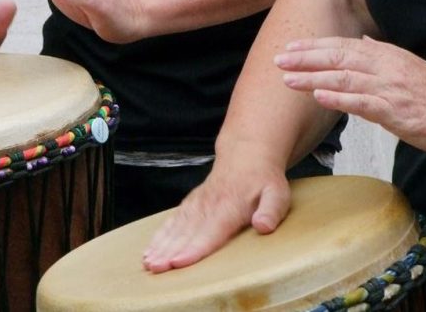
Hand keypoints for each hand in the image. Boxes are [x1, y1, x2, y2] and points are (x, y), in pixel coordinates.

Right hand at [143, 147, 290, 272]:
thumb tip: (263, 226)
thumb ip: (271, 211)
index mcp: (229, 207)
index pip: (210, 232)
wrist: (247, 156)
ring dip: (160, 246)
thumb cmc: (264, 181)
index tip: (178, 262)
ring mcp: (196, 204)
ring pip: (175, 228)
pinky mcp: (190, 204)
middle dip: (169, 252)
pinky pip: (172, 221)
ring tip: (148, 263)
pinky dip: (159, 236)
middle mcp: (208, 206)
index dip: (194, 249)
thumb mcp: (277, 194)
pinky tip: (150, 250)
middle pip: (186, 233)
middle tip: (155, 268)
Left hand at [276, 36, 425, 154]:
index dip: (315, 46)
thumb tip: (360, 40)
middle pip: (339, 58)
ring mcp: (388, 88)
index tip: (290, 47)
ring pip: (345, 78)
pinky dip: (339, 98)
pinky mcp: (393, 110)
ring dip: (313, 78)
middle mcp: (384, 67)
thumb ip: (380, 53)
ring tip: (288, 79)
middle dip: (306, 59)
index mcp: (385, 56)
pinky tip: (319, 97)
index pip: (343, 45)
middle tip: (280, 60)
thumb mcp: (405, 65)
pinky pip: (362, 102)